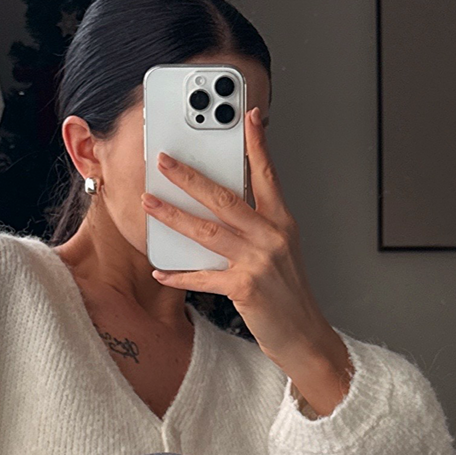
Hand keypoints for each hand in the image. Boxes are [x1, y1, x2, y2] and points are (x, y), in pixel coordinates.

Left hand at [140, 109, 351, 414]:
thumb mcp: (282, 253)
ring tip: (150, 204)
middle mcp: (273, 236)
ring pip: (208, 230)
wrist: (305, 337)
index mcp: (283, 223)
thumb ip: (258, 228)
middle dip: (190, 177)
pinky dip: (181, 275)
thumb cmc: (289, 296)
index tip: (247, 117)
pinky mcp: (246, 287)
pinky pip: (204, 276)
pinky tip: (161, 271)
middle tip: (164, 161)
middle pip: (225, 197)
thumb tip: (221, 210)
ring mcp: (260, 261)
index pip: (267, 175)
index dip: (257, 145)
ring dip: (175, 216)